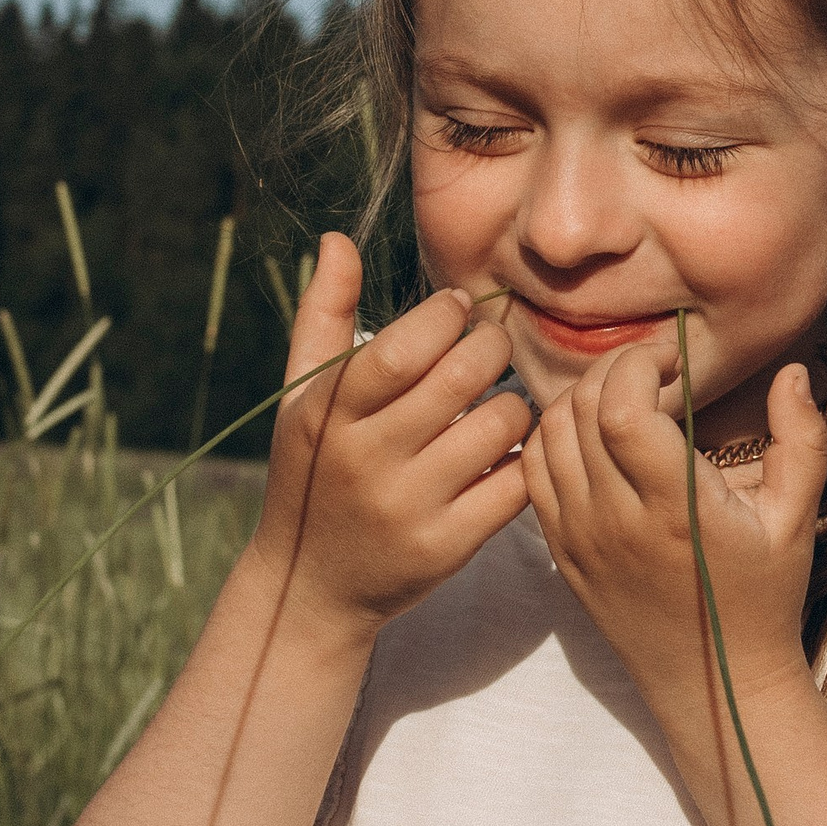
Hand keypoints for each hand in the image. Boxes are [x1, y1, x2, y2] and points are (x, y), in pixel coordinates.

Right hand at [250, 235, 533, 641]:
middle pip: (461, 381)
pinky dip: (524, 458)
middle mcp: (365, 461)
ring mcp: (408, 508)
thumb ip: (323, 315)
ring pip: (500, 428)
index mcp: (327, 415)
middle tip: (494, 343)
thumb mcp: (302, 396)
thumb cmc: (311, 470)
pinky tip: (509, 449)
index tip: (459, 309)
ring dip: (515, 403)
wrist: (311, 586)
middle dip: (492, 347)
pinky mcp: (447, 547)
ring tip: (503, 398)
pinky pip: (515, 485)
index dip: (446, 317)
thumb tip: (338, 239)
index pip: (403, 351)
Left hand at [521, 342, 826, 744]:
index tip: (672, 360)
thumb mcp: (795, 520)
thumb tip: (794, 372)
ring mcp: (579, 539)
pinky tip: (594, 434)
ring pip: (549, 433)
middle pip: (580, 409)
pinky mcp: (560, 553)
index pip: (620, 409)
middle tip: (653, 370)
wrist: (714, 684)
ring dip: (582, 397)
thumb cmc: (762, 599)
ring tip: (626, 398)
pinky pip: (533, 472)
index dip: (637, 364)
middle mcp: (615, 522)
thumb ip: (802, 440)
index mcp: (674, 509)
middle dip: (614, 368)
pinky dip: (553, 435)